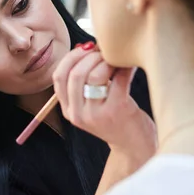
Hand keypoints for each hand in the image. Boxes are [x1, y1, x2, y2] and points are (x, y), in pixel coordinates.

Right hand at [52, 43, 156, 158]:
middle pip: (75, 73)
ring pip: (94, 75)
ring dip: (106, 60)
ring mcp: (97, 114)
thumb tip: (85, 47)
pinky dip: (125, 67)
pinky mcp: (118, 110)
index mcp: (68, 110)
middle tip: (105, 52)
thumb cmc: (115, 119)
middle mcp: (78, 114)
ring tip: (117, 60)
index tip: (86, 49)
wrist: (134, 147)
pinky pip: (118, 79)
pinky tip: (131, 64)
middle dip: (90, 56)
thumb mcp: (91, 105)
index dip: (71, 57)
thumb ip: (84, 82)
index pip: (59, 77)